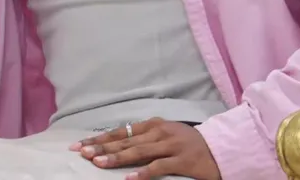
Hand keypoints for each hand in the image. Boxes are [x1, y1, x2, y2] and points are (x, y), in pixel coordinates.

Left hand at [71, 118, 219, 179]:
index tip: (80, 146)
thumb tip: (115, 147)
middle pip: (125, 141)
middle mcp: (160, 132)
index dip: (100, 138)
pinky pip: (159, 167)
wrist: (220, 147)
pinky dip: (143, 172)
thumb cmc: (188, 143)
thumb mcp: (164, 136)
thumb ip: (143, 139)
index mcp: (153, 125)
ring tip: (100, 164)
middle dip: (102, 148)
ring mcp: (171, 145)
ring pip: (139, 151)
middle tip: (83, 154)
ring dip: (118, 158)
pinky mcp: (182, 160)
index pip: (120, 132)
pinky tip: (130, 178)